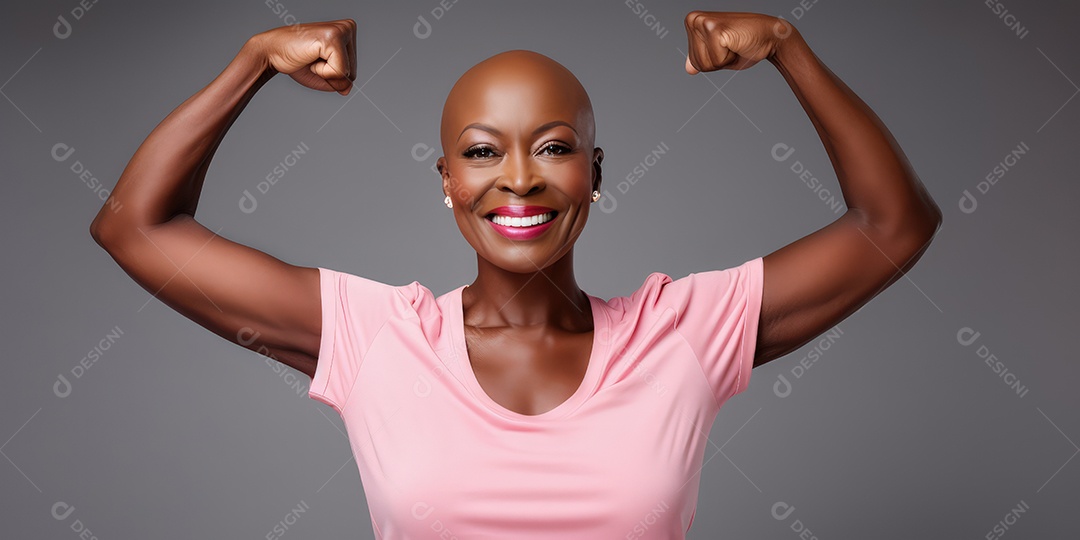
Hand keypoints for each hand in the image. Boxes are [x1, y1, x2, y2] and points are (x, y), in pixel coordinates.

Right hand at [249, 19, 356, 94]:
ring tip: (311, 56)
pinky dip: (322, 72)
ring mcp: (341, 30)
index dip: (332, 75)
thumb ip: (340, 83)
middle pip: (352, 73)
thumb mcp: (323, 77)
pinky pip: (339, 72)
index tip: (316, 60)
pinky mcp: (333, 38)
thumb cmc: (296, 61)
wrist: (272, 52)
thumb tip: (348, 88)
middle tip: (312, 58)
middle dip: (330, 75)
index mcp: (348, 33)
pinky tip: (310, 56)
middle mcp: (348, 27)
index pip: (352, 72)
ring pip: (347, 73)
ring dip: (325, 73)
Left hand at [683, 11, 797, 72]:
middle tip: (731, 46)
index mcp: (692, 23)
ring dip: (723, 60)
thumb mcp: (719, 56)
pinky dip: (728, 59)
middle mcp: (694, 20)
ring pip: (704, 64)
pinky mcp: (714, 29)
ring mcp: (703, 23)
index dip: (714, 62)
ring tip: (734, 44)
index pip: (694, 62)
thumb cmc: (746, 45)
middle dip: (717, 62)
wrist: (769, 36)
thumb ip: (702, 59)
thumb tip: (688, 70)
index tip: (726, 47)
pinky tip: (736, 44)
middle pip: (697, 63)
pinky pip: (715, 61)